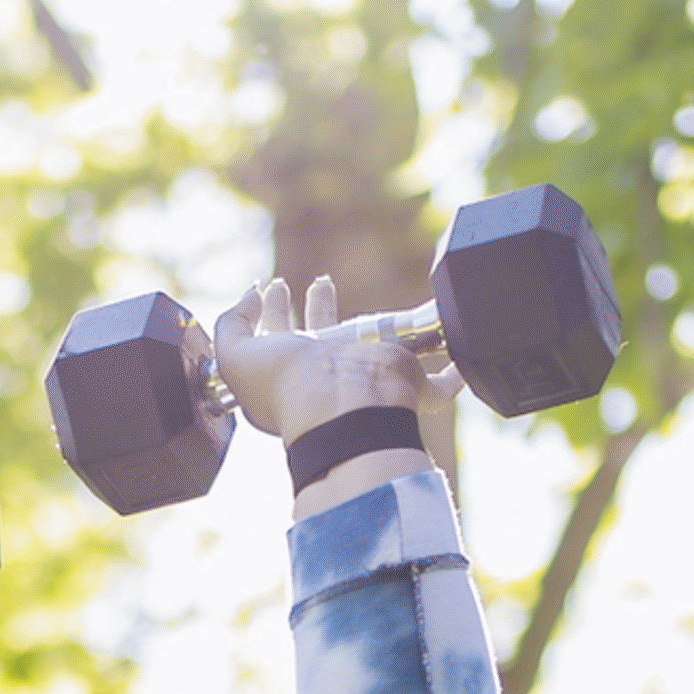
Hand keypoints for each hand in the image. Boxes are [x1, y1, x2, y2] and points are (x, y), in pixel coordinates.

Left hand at [210, 276, 459, 516]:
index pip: (277, 334)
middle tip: (317, 284)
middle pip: (322, 336)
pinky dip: (453, 379)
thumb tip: (251, 295)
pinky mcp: (406, 385)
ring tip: (383, 314)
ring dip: (374, 327)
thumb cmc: (289, 387)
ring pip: (373, 350)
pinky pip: (438, 386)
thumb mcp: (235, 355)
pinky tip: (461, 369)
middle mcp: (327, 375)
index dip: (272, 309)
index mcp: (288, 370)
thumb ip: (233, 323)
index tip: (273, 286)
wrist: (341, 409)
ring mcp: (368, 380)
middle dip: (317, 307)